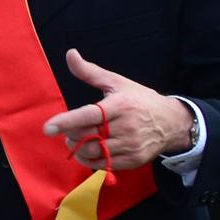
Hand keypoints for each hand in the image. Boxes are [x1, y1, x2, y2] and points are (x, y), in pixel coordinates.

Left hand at [42, 50, 195, 170]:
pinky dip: (89, 160)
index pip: (90, 115)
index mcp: (121, 105)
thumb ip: (91, 72)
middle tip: (68, 130)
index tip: (48, 127)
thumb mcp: (117, 82)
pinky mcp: (134, 161)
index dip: (67, 121)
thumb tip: (70, 54)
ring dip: (77, 148)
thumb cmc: (140, 100)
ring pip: (93, 153)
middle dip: (71, 134)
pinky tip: (88, 151)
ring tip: (76, 140)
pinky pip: (104, 165)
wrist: (172, 122)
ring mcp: (131, 145)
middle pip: (87, 136)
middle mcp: (127, 126)